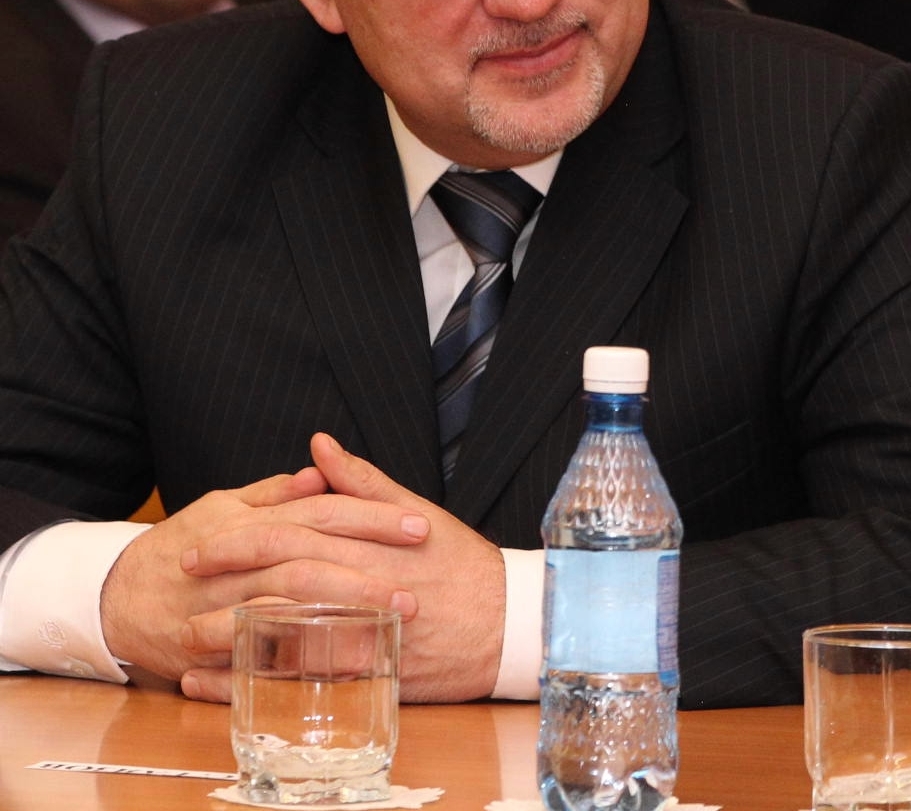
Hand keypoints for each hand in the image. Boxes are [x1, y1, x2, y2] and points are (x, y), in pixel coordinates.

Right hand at [99, 465, 423, 688]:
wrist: (115, 597)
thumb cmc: (183, 545)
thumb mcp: (222, 507)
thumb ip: (275, 493)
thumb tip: (322, 470)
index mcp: (247, 522)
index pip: (320, 513)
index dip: (370, 516)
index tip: (420, 526)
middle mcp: (235, 564)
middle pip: (308, 563)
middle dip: (364, 577)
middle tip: (416, 589)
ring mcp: (220, 608)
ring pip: (282, 611)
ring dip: (336, 620)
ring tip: (386, 628)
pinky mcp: (209, 650)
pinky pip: (254, 657)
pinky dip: (293, 660)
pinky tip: (333, 666)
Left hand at [177, 435, 505, 703]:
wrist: (512, 623)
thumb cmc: (464, 568)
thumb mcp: (418, 513)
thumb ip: (363, 482)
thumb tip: (320, 445)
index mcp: (371, 544)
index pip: (291, 534)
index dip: (239, 537)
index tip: (200, 542)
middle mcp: (364, 585)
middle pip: (279, 578)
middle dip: (225, 577)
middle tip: (182, 575)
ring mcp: (367, 630)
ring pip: (286, 631)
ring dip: (229, 632)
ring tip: (184, 634)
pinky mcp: (371, 671)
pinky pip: (303, 679)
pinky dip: (256, 681)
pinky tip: (219, 680)